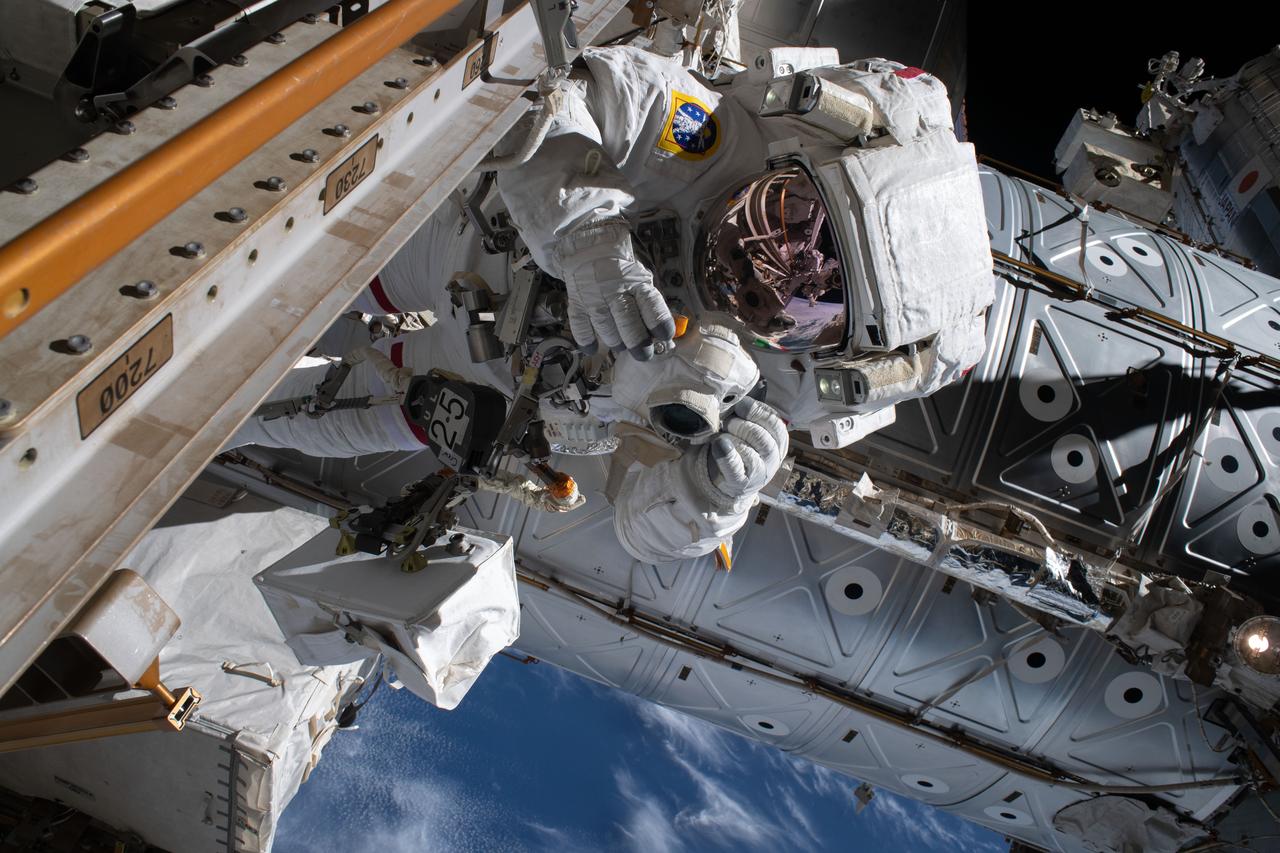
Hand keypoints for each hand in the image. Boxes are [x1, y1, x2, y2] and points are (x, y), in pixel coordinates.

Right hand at [558, 222, 674, 359]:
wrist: (589, 249)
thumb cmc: (622, 272)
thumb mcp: (641, 281)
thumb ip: (648, 306)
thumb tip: (660, 337)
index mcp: (636, 283)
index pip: (650, 305)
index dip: (659, 323)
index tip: (664, 337)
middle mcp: (615, 290)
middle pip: (627, 322)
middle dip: (638, 343)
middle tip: (643, 354)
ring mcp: (594, 297)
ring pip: (606, 329)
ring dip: (615, 342)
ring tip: (620, 344)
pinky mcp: (577, 303)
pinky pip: (581, 327)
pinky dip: (587, 341)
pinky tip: (593, 348)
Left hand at [702, 398, 788, 507]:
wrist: (732, 483)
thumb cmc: (741, 448)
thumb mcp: (751, 431)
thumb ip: (750, 416)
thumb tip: (738, 399)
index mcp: (779, 442)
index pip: (775, 423)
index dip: (757, 411)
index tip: (741, 405)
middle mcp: (773, 458)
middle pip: (761, 437)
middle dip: (741, 425)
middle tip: (727, 423)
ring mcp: (759, 473)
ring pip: (750, 452)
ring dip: (733, 438)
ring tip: (721, 435)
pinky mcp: (740, 484)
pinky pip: (735, 469)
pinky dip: (726, 455)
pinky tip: (719, 444)